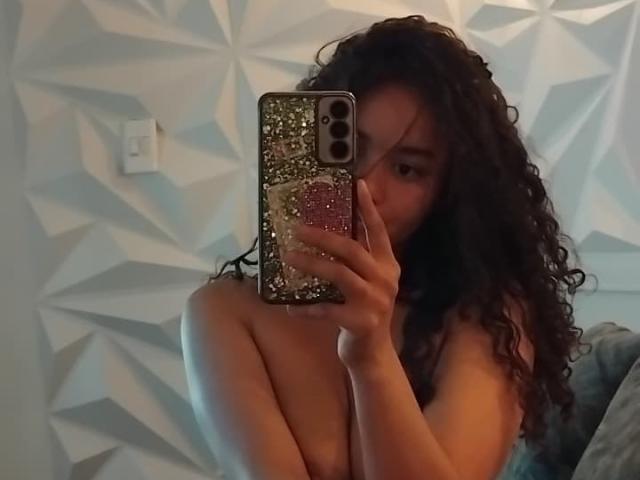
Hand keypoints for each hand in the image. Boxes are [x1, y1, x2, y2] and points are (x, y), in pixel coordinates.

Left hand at [283, 179, 400, 368]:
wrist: (372, 354)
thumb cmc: (363, 311)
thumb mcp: (366, 282)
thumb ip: (355, 261)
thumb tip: (324, 233)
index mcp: (387, 266)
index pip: (378, 231)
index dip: (368, 208)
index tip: (357, 184)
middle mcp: (385, 280)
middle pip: (352, 250)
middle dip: (323, 237)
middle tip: (298, 229)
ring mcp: (374, 302)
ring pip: (339, 274)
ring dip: (311, 264)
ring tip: (289, 257)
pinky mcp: (360, 322)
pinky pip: (327, 310)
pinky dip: (307, 308)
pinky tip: (291, 306)